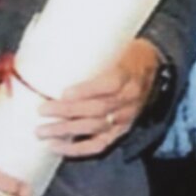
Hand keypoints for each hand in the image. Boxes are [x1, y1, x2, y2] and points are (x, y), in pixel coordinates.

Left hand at [35, 39, 164, 164]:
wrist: (153, 70)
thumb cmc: (127, 55)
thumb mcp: (116, 46)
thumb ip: (91, 53)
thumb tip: (52, 52)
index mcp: (127, 75)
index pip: (109, 85)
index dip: (86, 91)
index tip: (64, 92)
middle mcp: (127, 99)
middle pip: (97, 109)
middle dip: (67, 112)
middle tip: (42, 110)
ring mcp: (124, 118)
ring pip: (95, 128)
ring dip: (66, 131)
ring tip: (42, 131)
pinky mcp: (119, 131)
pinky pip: (98, 145)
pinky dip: (76, 149)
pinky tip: (57, 146)